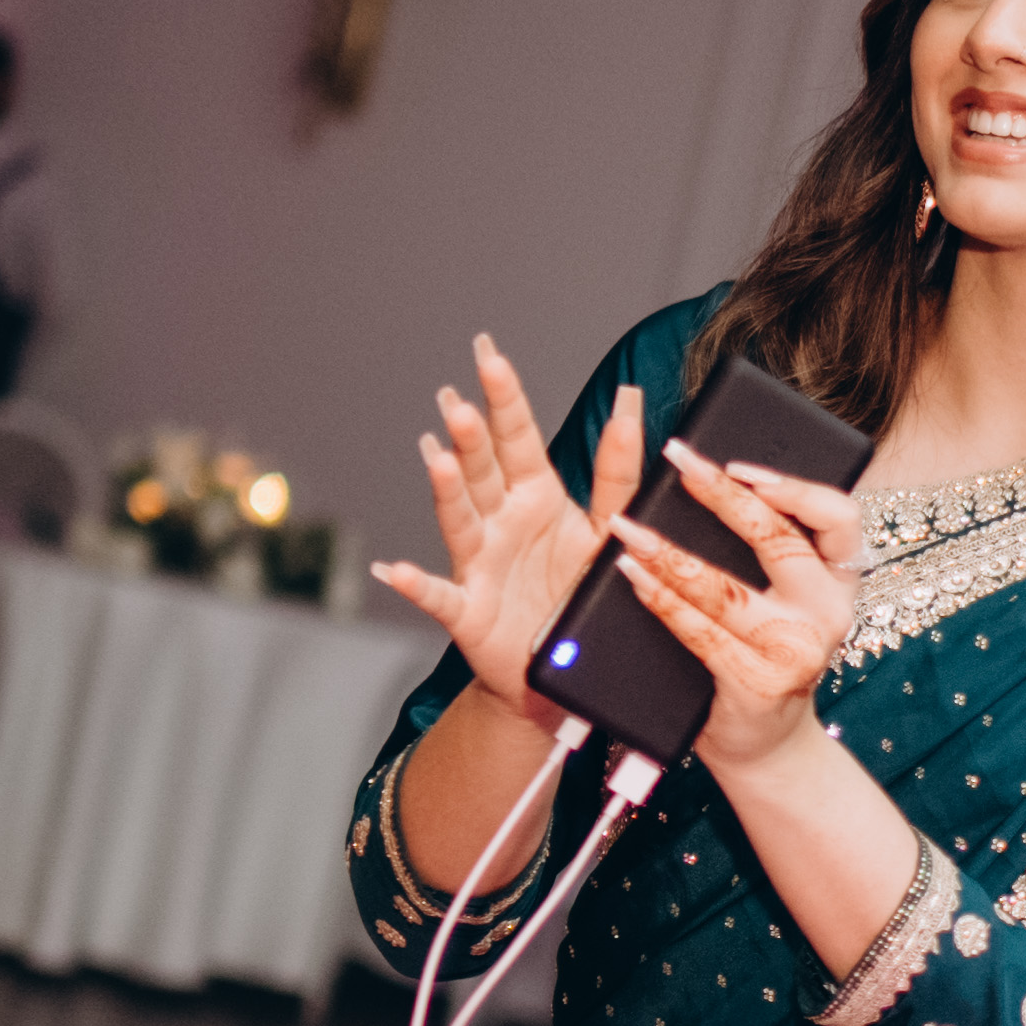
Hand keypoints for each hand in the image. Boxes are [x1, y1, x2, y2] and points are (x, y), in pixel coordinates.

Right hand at [373, 337, 641, 701]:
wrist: (558, 670)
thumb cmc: (576, 593)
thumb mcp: (605, 526)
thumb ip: (617, 466)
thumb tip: (631, 398)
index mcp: (536, 497)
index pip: (517, 437)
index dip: (505, 398)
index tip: (490, 355)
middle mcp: (501, 523)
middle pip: (484, 471)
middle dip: (472, 436)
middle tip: (462, 401)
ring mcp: (479, 565)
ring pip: (461, 520)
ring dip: (448, 489)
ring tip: (438, 458)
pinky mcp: (468, 613)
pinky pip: (439, 597)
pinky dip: (416, 585)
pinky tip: (394, 569)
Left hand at [603, 440, 868, 773]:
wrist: (764, 744)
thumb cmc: (764, 656)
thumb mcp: (787, 598)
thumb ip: (774, 546)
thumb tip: (717, 478)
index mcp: (839, 579)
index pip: (839, 515)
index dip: (794, 485)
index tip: (740, 465)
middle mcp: (829, 612)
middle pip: (780, 539)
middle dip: (722, 493)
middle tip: (678, 460)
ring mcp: (797, 651)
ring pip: (726, 587)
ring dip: (669, 551)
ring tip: (627, 526)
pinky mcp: (760, 684)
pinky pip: (700, 631)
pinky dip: (661, 600)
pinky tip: (632, 577)